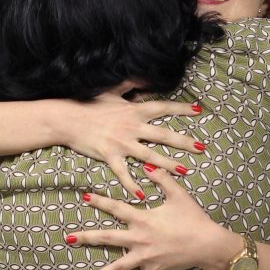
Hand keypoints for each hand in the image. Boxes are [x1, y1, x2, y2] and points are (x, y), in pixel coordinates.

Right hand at [57, 83, 205, 197]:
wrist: (67, 118)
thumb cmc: (89, 104)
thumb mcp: (112, 91)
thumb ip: (131, 84)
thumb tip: (144, 74)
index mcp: (134, 110)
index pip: (163, 107)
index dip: (182, 108)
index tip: (199, 110)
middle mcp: (132, 126)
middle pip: (163, 134)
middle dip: (184, 142)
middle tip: (201, 148)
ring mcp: (121, 142)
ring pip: (150, 155)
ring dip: (168, 164)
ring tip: (184, 171)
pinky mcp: (109, 155)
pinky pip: (123, 173)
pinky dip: (132, 185)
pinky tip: (141, 195)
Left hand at [66, 166, 238, 269]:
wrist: (208, 243)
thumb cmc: (193, 218)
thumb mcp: (178, 194)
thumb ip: (161, 178)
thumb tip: (147, 165)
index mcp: (143, 219)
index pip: (117, 209)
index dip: (100, 202)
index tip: (84, 198)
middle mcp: (140, 239)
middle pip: (108, 239)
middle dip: (87, 238)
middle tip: (68, 239)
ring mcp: (145, 257)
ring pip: (119, 267)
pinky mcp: (154, 269)